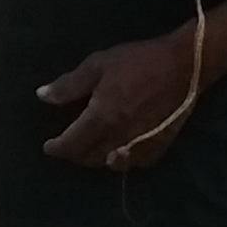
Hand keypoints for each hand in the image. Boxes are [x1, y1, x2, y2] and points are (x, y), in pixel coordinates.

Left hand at [38, 31, 201, 168]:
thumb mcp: (98, 65)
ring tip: (90, 147)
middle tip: (68, 144)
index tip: (48, 147)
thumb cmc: (138, 61)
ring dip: (96, 159)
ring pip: (110, 164)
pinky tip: (117, 150)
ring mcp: (141, 145)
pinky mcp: (159, 146)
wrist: (185, 66)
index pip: (72, 144)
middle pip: (89, 158)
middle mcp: (119, 137)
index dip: (57, 148)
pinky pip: (134, 164)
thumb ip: (69, 85)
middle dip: (74, 154)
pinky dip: (121, 161)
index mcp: (101, 117)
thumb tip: (42, 96)